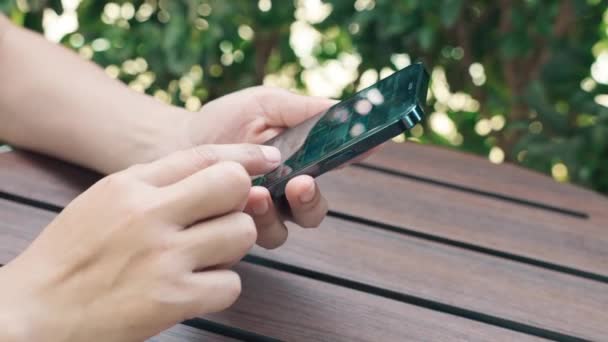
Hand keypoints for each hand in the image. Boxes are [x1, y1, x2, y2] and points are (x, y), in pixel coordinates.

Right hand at [0, 144, 279, 341]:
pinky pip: (232, 283)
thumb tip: (216, 169)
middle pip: (234, 187)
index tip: (267, 158)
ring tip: (202, 255)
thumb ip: (157, 180)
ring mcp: (164, 258)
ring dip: (231, 246)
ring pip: (242, 234)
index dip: (244, 155)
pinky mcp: (173, 300)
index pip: (204, 156)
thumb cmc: (73, 252)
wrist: (36, 311)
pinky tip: (195, 286)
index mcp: (132, 185)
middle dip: (239, 201)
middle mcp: (151, 215)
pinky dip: (220, 286)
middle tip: (221, 217)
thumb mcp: (106, 198)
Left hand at [177, 87, 337, 248]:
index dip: (353, 158)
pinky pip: (245, 239)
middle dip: (310, 201)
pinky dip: (242, 222)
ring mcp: (258, 215)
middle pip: (313, 212)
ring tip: (257, 194)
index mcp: (300, 161)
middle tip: (300, 185)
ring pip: (281, 230)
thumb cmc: (224, 120)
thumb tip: (347, 108)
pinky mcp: (231, 229)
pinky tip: (232, 203)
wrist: (175, 141)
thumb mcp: (265, 104)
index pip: (335, 166)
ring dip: (273, 215)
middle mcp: (283, 194)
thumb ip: (304, 110)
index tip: (364, 148)